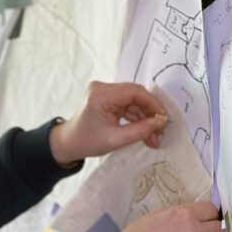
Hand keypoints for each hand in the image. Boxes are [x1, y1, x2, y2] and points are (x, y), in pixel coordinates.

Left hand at [49, 81, 167, 164]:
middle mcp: (103, 89)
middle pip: (136, 96)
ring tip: (153, 138)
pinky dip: (137, 119)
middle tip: (159, 132)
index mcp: (101, 94)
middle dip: (149, 114)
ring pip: (134, 102)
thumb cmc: (86, 141)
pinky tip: (145, 133)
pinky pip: (128, 106)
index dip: (152, 104)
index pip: (134, 91)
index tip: (163, 119)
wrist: (69, 143)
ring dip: (145, 119)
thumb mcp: (115, 139)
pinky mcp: (108, 100)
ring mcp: (105, 93)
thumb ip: (140, 130)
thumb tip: (160, 122)